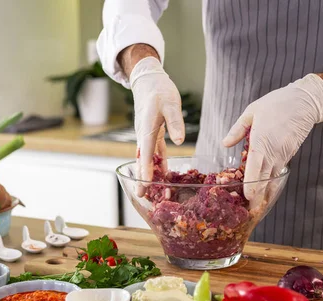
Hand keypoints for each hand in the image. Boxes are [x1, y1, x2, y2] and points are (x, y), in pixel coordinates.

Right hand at [129, 57, 184, 193]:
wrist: (148, 80)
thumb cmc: (159, 90)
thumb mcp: (171, 103)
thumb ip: (175, 122)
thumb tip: (179, 141)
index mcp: (147, 129)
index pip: (145, 154)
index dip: (146, 171)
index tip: (146, 185)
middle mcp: (143, 135)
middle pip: (143, 161)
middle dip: (144, 179)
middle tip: (145, 197)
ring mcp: (146, 136)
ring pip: (147, 159)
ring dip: (150, 175)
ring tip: (154, 192)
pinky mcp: (152, 134)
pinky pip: (154, 153)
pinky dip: (157, 165)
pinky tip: (164, 175)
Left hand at [223, 74, 322, 201]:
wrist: (304, 103)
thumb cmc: (276, 104)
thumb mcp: (252, 111)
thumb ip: (238, 130)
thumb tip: (224, 143)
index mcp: (262, 140)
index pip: (256, 165)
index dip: (252, 182)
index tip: (247, 195)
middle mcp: (273, 152)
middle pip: (264, 179)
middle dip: (257, 196)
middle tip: (249, 212)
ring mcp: (282, 155)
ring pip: (272, 179)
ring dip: (265, 194)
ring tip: (256, 208)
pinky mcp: (288, 156)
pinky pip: (277, 173)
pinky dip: (271, 184)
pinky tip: (265, 193)